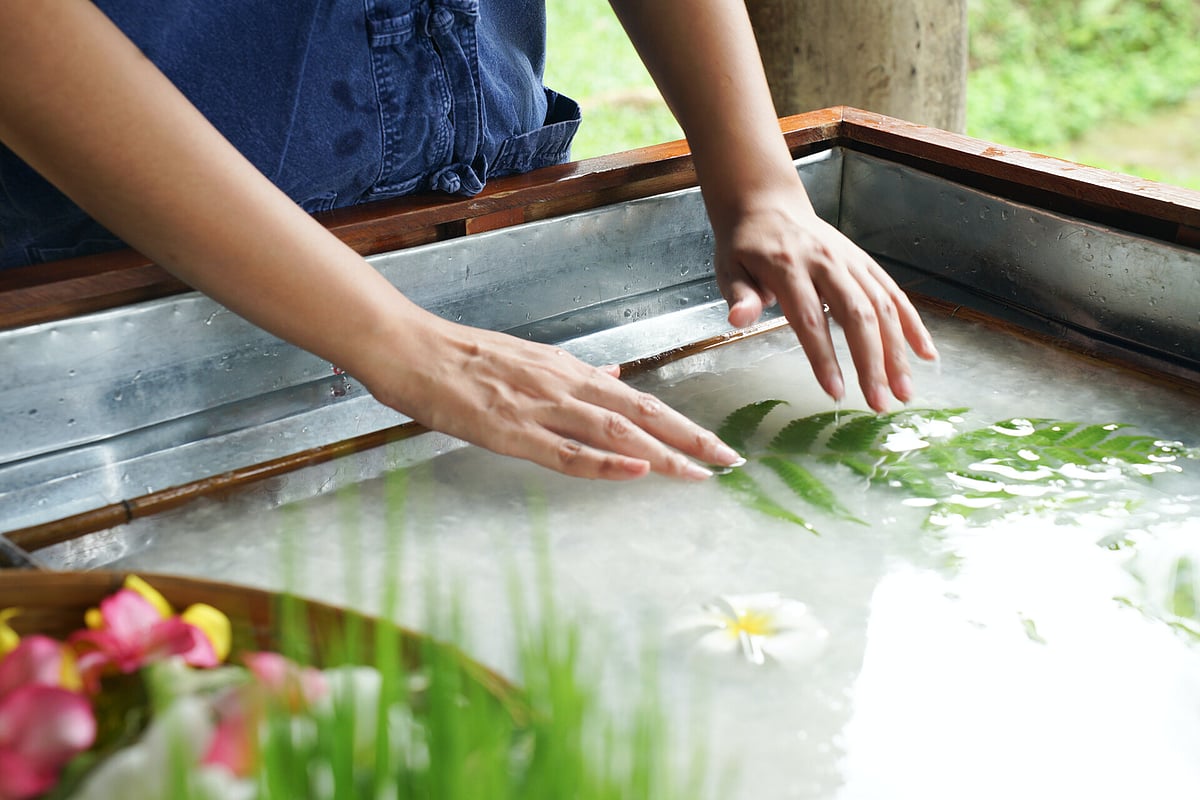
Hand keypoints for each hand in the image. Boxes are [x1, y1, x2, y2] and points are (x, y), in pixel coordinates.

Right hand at [356, 314, 743, 480]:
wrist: (409, 347)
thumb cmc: (462, 356)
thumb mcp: (528, 359)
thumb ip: (574, 374)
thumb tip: (617, 379)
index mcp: (567, 371)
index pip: (638, 400)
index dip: (680, 424)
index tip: (714, 445)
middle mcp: (563, 385)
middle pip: (640, 414)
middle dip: (689, 438)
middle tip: (730, 460)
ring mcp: (538, 407)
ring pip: (613, 431)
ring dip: (661, 453)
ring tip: (699, 471)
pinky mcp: (509, 430)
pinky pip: (564, 451)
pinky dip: (604, 462)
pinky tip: (635, 470)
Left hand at [712, 189, 937, 411]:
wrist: (767, 203)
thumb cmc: (745, 245)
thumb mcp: (728, 268)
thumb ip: (739, 295)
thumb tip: (738, 319)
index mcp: (788, 267)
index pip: (810, 318)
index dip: (824, 357)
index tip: (836, 392)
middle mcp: (826, 263)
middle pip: (856, 314)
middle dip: (872, 362)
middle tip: (879, 403)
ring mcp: (850, 261)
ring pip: (882, 306)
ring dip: (897, 351)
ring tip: (904, 391)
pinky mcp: (864, 262)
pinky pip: (894, 293)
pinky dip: (912, 323)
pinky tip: (925, 353)